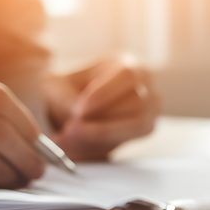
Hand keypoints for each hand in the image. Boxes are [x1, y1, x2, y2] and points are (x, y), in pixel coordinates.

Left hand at [44, 57, 159, 160]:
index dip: (105, 93)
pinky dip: (107, 143)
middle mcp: (146, 83)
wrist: (72, 111)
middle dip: (102, 120)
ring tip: (71, 139)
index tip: (78, 110)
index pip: (128, 75)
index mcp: (126, 64)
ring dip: (104, 134)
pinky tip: (82, 145)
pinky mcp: (148, 126)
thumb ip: (65, 98)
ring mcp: (151, 106)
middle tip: (70, 130)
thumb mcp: (58, 88)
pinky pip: (135, 137)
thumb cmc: (67, 93)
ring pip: (139, 123)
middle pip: (136, 102)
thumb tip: (76, 115)